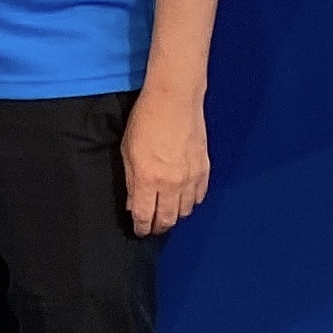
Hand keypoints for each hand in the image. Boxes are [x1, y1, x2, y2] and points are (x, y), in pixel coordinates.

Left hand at [121, 89, 209, 237]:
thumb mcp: (127, 152)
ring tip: (167, 213)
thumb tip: (134, 204)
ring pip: (186, 210)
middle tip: (153, 228)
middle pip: (169, 219)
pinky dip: (191, 202)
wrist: (175, 101)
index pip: (146, 216)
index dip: (142, 228)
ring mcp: (191, 177)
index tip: (139, 231)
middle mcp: (173, 184)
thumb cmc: (145, 122)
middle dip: (159, 227)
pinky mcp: (205, 169)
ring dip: (176, 215)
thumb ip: (131, 182)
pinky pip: (200, 195)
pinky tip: (184, 199)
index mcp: (149, 180)